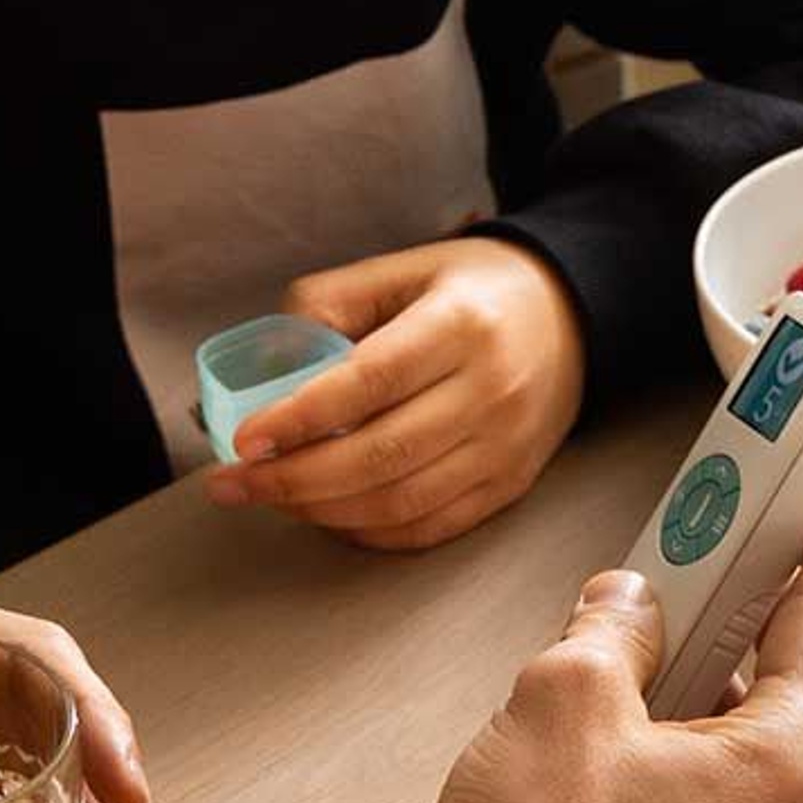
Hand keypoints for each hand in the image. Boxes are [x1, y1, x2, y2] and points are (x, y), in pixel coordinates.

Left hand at [206, 236, 589, 549]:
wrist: (570, 317)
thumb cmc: (472, 292)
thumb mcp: (403, 270)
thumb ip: (330, 304)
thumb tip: (267, 365)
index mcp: (459, 325)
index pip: (369, 382)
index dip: (300, 418)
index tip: (243, 440)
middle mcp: (489, 389)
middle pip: (380, 454)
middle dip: (293, 480)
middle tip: (232, 484)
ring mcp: (504, 446)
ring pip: (400, 501)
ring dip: (322, 511)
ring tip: (271, 499)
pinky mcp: (509, 485)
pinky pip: (430, 528)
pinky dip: (369, 533)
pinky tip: (329, 515)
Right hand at [430, 477, 802, 802]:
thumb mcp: (566, 696)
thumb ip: (614, 629)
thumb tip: (630, 603)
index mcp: (790, 764)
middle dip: (786, 614)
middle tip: (753, 548)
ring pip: (774, 746)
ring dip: (737, 680)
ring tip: (678, 625)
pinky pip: (737, 795)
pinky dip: (711, 738)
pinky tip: (649, 712)